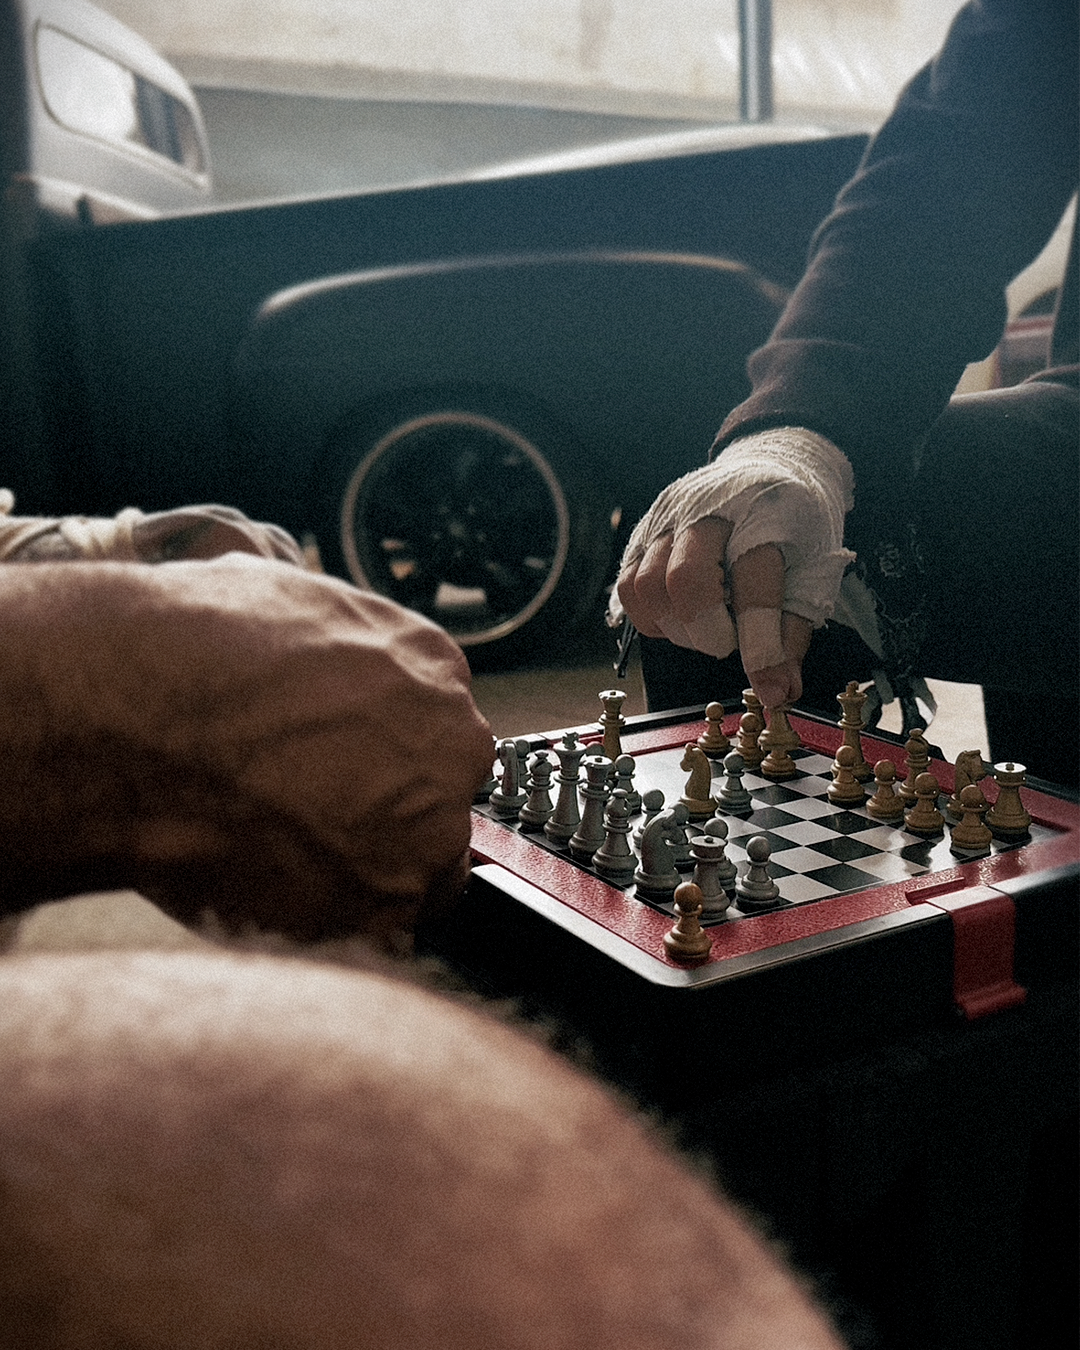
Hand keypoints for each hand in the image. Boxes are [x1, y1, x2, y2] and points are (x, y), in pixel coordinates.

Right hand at [613, 428, 853, 707]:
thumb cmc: (796, 525)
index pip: (754, 582)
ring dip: (676, 627)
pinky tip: (681, 618)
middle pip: (684, 579)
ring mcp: (667, 516)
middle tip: (727, 643)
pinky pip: (628, 586)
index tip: (769, 688)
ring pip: (645, 585)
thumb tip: (778, 692)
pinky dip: (652, 617)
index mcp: (764, 512)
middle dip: (707, 632)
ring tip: (706, 628)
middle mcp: (708, 507)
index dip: (760, 643)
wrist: (770, 466)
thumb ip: (793, 633)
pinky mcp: (642, 530)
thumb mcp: (815, 572)